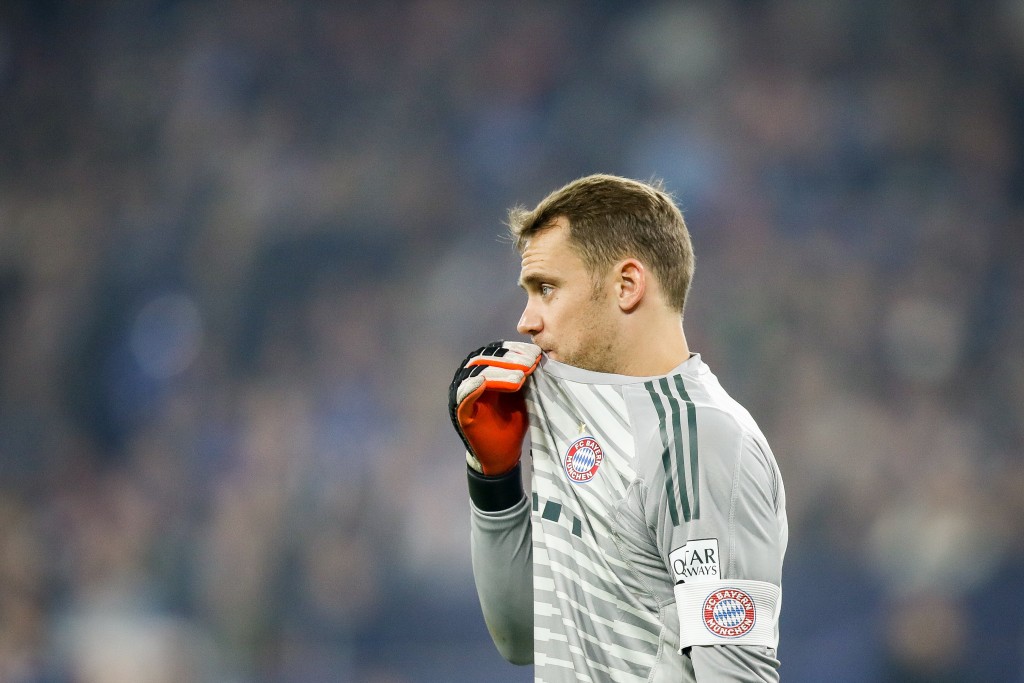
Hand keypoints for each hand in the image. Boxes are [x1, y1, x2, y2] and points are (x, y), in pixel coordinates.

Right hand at [449, 341, 541, 474]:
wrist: (502, 454)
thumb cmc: (512, 423)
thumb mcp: (522, 395)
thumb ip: (524, 375)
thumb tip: (536, 353)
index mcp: (487, 372)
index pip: (497, 352)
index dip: (515, 350)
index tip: (535, 354)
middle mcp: (472, 378)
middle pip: (486, 358)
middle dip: (510, 359)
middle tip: (529, 364)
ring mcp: (464, 394)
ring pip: (476, 373)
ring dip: (498, 372)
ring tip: (520, 378)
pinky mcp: (461, 411)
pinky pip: (463, 395)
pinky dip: (471, 387)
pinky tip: (484, 383)